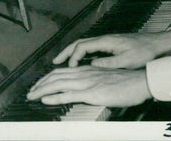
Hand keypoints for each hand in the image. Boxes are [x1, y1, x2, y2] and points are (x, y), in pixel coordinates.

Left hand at [26, 66, 150, 107]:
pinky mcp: (92, 92)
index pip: (62, 72)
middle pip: (56, 76)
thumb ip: (94, 82)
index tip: (39, 85)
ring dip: (42, 90)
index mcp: (88, 70)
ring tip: (31, 96)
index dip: (48, 78)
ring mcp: (88, 82)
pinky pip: (69, 94)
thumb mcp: (106, 80)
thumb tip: (85, 89)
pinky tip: (45, 100)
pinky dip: (55, 97)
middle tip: (30, 92)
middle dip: (40, 84)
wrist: (140, 81)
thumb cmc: (127, 83)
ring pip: (58, 84)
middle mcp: (85, 74)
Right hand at [52, 31, 170, 68]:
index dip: (73, 57)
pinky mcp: (112, 46)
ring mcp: (108, 42)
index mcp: (107, 41)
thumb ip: (109, 63)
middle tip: (55, 61)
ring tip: (64, 62)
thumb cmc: (146, 51)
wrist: (159, 44)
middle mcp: (105, 39)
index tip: (70, 69)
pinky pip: (92, 48)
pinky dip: (82, 54)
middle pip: (80, 43)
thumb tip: (92, 65)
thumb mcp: (128, 60)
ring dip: (73, 52)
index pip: (82, 46)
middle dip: (66, 51)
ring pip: (85, 45)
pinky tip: (82, 62)